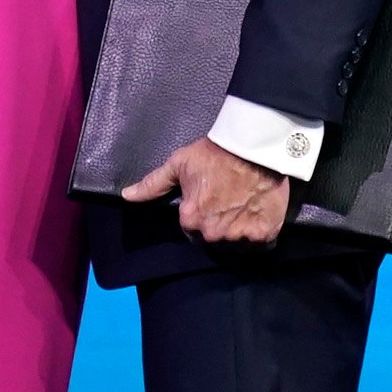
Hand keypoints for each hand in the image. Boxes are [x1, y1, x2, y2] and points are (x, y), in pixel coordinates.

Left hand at [122, 138, 293, 247]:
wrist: (253, 146)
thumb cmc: (215, 153)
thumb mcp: (179, 164)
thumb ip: (153, 185)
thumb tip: (127, 196)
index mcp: (191, 220)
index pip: (191, 231)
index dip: (200, 216)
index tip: (210, 202)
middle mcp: (214, 234)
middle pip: (214, 240)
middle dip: (219, 226)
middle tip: (229, 203)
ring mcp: (241, 236)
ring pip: (237, 245)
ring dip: (239, 232)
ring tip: (245, 209)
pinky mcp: (264, 234)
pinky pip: (260, 246)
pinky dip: (260, 235)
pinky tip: (259, 217)